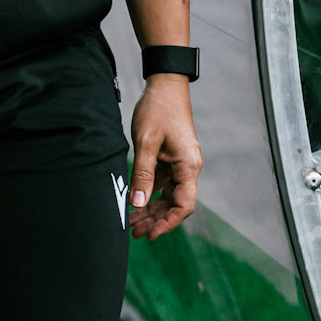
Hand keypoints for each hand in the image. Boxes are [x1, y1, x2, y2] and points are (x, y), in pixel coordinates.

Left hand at [128, 74, 201, 239]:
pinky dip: (149, 194)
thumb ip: (142, 173)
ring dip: (151, 209)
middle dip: (156, 220)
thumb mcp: (146, 142)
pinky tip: (135, 203)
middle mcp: (187, 168)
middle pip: (175, 204)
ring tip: (132, 223)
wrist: (165, 86)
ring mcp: (179, 164)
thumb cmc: (158, 109)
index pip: (184, 204)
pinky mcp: (170, 159)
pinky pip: (161, 183)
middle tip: (134, 232)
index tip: (151, 234)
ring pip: (167, 195)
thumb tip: (138, 202)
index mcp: (188, 166)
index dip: (168, 222)